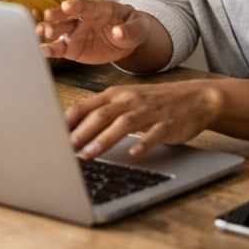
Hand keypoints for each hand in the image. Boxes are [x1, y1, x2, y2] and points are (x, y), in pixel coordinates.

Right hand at [36, 0, 152, 64]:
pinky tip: (42, 50)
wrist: (125, 39)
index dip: (76, 5)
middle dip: (57, 16)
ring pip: (59, 30)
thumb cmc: (131, 27)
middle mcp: (82, 18)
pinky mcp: (71, 47)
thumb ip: (131, 30)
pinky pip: (59, 48)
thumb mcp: (139, 27)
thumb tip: (119, 33)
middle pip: (67, 16)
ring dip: (49, 30)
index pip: (86, 5)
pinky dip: (50, 49)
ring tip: (40, 33)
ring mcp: (75, 32)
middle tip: (48, 19)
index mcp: (98, 8)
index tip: (67, 5)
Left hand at [66, 81, 223, 158]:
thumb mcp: (126, 101)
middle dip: (82, 131)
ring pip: (123, 124)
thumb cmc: (154, 102)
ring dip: (104, 139)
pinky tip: (134, 152)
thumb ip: (103, 112)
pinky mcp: (167, 123)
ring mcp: (149, 111)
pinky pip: (154, 134)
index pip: (86, 106)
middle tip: (67, 147)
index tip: (53, 133)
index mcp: (116, 95)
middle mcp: (130, 100)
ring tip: (89, 153)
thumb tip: (74, 129)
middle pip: (101, 115)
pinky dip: (143, 142)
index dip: (69, 120)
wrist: (195, 97)